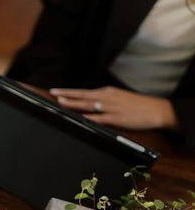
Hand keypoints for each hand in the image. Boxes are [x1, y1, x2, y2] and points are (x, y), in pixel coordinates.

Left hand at [50, 86, 178, 130]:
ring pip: (89, 105)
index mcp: (107, 92)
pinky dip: (90, 117)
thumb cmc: (137, 104)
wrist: (157, 110)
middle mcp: (107, 98)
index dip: (68, 92)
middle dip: (67, 95)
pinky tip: (81, 117)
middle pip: (82, 96)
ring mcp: (111, 108)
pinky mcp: (117, 118)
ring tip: (61, 102)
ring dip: (75, 103)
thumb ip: (103, 99)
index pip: (83, 92)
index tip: (55, 91)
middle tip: (53, 93)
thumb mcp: (118, 97)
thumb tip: (89, 102)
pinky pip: (101, 118)